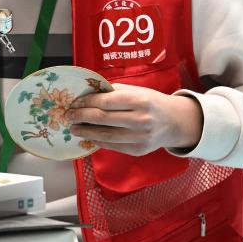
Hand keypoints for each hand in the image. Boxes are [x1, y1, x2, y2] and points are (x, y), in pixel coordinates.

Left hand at [65, 83, 203, 155]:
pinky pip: (113, 146)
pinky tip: (88, 137)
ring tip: (73, 128)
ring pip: (105, 136)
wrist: (174, 122)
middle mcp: (141, 120)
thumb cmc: (150, 102)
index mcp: (140, 100)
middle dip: (81, 117)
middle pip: (103, 119)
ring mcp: (140, 137)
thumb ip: (113, 91)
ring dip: (86, 132)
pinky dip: (98, 141)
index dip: (86, 102)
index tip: (74, 102)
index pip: (106, 102)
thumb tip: (87, 93)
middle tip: (68, 115)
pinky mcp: (138, 150)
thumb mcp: (136, 90)